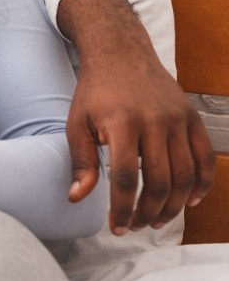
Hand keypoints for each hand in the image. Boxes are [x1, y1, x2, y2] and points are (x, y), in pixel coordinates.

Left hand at [59, 0, 215, 234]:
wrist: (120, 53)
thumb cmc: (95, 91)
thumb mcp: (76, 122)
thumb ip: (80, 161)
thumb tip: (76, 197)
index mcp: (121, 123)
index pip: (126, 178)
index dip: (123, 208)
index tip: (117, 227)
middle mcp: (154, 121)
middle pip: (160, 181)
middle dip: (149, 212)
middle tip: (138, 226)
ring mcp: (177, 119)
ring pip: (185, 175)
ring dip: (174, 204)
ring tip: (158, 219)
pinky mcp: (192, 118)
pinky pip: (204, 158)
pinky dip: (201, 184)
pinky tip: (189, 201)